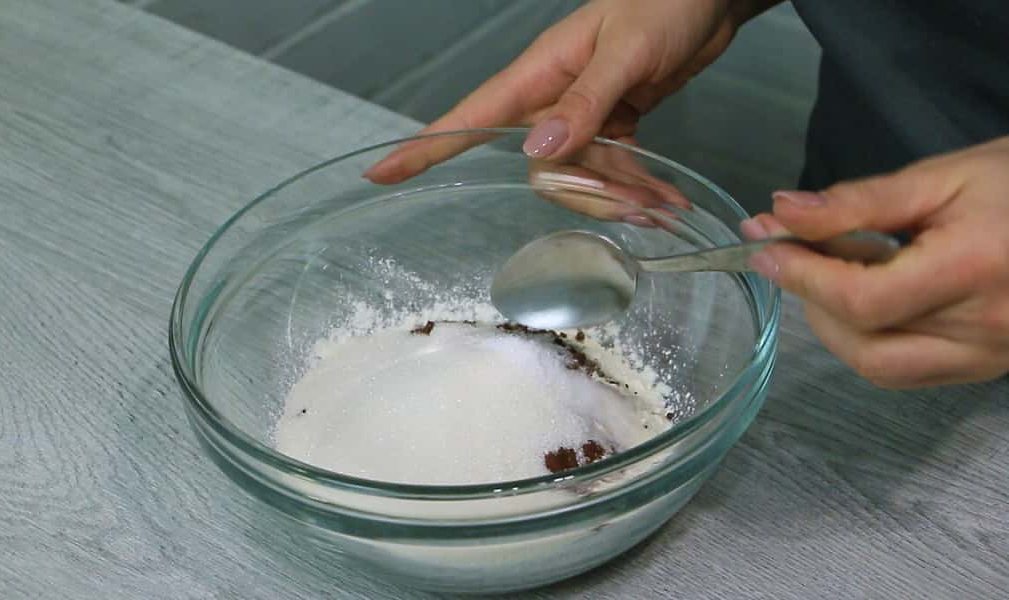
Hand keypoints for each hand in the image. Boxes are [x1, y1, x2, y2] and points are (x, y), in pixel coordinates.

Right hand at [365, 0, 764, 183]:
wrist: (710, 0)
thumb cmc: (664, 4)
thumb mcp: (626, 50)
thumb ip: (585, 101)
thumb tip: (536, 151)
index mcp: (539, 72)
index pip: (471, 115)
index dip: (425, 145)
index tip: (380, 170)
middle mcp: (552, 98)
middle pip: (539, 168)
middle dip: (585, 193)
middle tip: (638, 204)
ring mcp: (582, 117)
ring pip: (578, 177)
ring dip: (620, 196)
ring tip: (663, 205)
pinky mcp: (612, 127)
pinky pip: (611, 172)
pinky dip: (638, 188)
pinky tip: (667, 199)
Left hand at [741, 137, 1008, 387]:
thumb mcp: (943, 177)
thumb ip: (858, 202)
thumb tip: (784, 214)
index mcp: (975, 270)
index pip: (861, 299)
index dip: (802, 275)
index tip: (763, 245)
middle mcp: (986, 329)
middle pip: (862, 339)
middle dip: (811, 296)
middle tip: (795, 249)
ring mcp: (989, 357)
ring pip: (879, 366)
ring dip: (835, 325)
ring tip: (831, 271)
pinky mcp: (986, 366)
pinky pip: (907, 370)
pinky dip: (869, 339)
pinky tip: (867, 297)